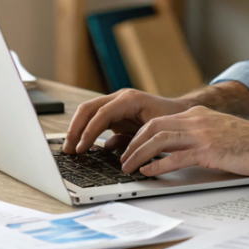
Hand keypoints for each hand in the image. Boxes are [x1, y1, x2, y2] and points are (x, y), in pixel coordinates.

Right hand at [63, 88, 190, 153]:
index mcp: (129, 99)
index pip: (102, 113)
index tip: (81, 148)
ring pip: (88, 112)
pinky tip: (81, 146)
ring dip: (77, 130)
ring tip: (70, 149)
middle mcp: (120, 98)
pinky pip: (95, 119)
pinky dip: (86, 131)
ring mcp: (116, 103)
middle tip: (68, 149)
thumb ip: (134, 140)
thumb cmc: (171, 120)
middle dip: (75, 129)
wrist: (180, 112)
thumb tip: (110, 151)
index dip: (89, 132)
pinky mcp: (115, 112)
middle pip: (88, 109)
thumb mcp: (154, 131)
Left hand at [119, 106, 248, 176]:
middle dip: (133, 143)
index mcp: (197, 115)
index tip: (129, 147)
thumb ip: (197, 137)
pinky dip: (158, 165)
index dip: (139, 135)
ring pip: (159, 139)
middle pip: (153, 126)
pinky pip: (176, 157)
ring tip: (129, 167)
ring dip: (139, 154)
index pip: (158, 121)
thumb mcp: (218, 133)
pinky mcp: (210, 150)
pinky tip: (148, 172)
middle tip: (122, 159)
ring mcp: (203, 134)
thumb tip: (175, 152)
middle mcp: (197, 120)